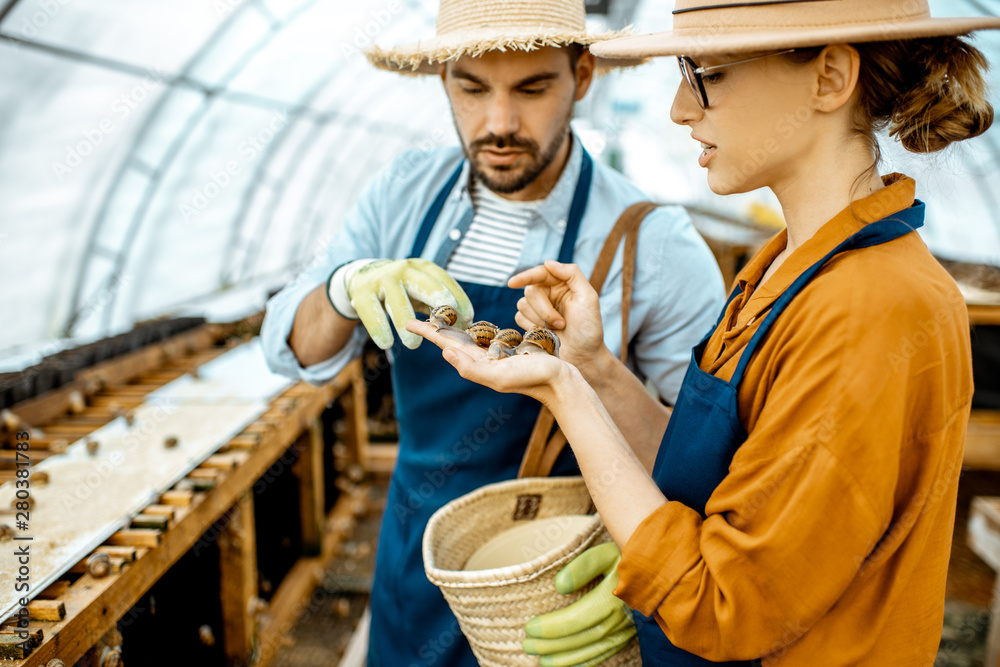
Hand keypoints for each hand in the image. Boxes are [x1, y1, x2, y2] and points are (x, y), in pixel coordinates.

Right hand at [338, 258, 473, 349]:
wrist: (362, 276)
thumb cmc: (403, 288)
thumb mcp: (422, 291)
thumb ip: (440, 305)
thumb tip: (466, 325)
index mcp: (424, 268)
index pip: (445, 281)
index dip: (458, 298)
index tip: (468, 318)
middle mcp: (404, 270)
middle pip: (423, 284)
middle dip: (436, 297)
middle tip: (448, 318)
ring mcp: (382, 280)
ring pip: (396, 301)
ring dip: (405, 322)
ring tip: (413, 346)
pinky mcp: (362, 293)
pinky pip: (371, 312)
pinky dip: (378, 327)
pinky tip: (386, 343)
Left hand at [405, 319, 574, 404]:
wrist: (560, 382)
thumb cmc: (532, 378)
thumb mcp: (498, 376)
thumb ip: (471, 368)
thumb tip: (445, 353)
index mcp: (476, 362)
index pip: (445, 343)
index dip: (428, 332)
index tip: (408, 322)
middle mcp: (483, 358)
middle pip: (452, 339)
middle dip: (435, 329)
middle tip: (416, 319)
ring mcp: (496, 355)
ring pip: (467, 339)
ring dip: (451, 330)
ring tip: (439, 322)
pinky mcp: (510, 351)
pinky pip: (485, 338)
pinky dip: (474, 331)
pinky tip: (473, 330)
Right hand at [509, 260, 606, 370]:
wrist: (584, 356)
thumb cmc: (589, 327)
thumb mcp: (588, 297)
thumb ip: (572, 274)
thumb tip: (548, 262)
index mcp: (561, 284)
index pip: (540, 273)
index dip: (526, 276)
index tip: (512, 283)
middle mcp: (548, 294)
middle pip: (531, 291)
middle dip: (544, 309)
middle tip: (561, 323)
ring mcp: (538, 309)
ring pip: (522, 305)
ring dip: (539, 319)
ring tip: (557, 329)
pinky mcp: (530, 323)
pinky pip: (519, 318)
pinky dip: (532, 327)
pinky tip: (546, 334)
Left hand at [522, 542, 635, 666]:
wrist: (661, 563)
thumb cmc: (627, 553)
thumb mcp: (605, 551)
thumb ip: (582, 566)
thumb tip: (559, 586)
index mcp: (613, 597)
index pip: (577, 619)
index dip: (552, 627)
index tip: (530, 627)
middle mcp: (621, 618)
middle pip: (582, 638)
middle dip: (553, 645)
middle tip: (528, 645)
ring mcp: (627, 629)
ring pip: (594, 650)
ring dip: (567, 659)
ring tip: (542, 661)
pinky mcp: (630, 634)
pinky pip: (607, 652)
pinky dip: (587, 661)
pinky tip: (571, 664)